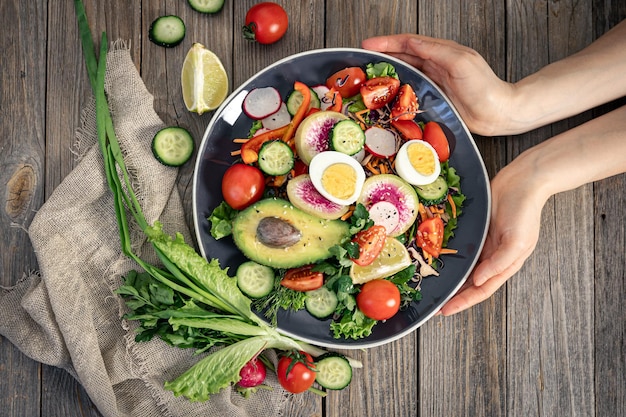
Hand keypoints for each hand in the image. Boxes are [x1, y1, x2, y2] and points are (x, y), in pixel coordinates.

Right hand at [361, 34, 514, 135]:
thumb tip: (409, 42)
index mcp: (441, 52)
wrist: (499, 113)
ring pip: (405, 74)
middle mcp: (436, 65)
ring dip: (387, 74)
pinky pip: (410, 93)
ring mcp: (435, 83)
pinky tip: (387, 97)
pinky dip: (397, 92)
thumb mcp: (459, 62)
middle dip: (382, 56)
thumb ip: (434, 50)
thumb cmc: (484, 86)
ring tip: (369, 78)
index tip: (367, 44)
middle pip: (403, 57)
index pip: (408, 43)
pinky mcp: (435, 100)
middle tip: (361, 60)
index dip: (387, 43)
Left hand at [438, 152, 547, 315]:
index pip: (482, 289)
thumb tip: (479, 280)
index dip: (464, 301)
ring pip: (465, 267)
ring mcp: (485, 244)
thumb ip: (499, 263)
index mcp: (506, 263)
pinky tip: (439, 260)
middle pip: (471, 282)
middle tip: (436, 303)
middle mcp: (494, 256)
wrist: (523, 181)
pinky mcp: (477, 231)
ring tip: (435, 287)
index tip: (446, 310)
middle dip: (456, 294)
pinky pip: (462, 248)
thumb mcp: (518, 241)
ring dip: (452, 278)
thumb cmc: (525, 210)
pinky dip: (451, 257)